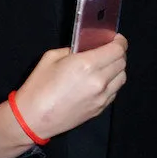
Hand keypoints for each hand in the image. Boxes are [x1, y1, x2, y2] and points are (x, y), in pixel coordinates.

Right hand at [12, 34, 128, 141]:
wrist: (34, 118)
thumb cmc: (38, 86)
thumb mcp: (50, 58)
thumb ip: (71, 50)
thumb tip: (83, 50)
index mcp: (86, 64)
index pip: (117, 50)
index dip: (119, 42)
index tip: (115, 39)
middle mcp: (100, 80)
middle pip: (122, 63)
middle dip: (117, 54)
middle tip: (107, 51)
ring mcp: (102, 97)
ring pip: (122, 78)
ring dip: (116, 69)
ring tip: (104, 67)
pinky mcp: (101, 109)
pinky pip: (114, 91)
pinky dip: (111, 83)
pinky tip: (98, 82)